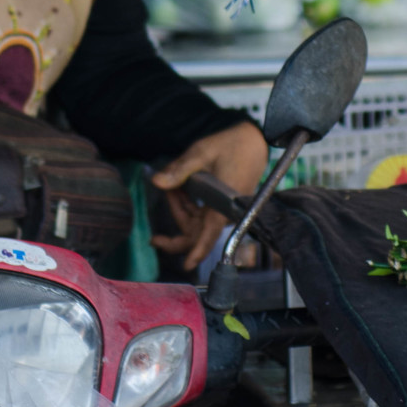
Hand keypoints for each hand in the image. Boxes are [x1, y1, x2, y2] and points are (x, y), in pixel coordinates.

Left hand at [151, 120, 267, 271]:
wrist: (253, 141)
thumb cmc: (230, 146)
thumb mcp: (201, 153)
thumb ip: (179, 170)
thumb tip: (156, 182)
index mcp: (222, 203)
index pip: (209, 234)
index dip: (197, 251)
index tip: (187, 265)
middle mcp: (224, 212)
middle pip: (197, 234)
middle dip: (175, 233)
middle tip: (154, 238)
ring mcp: (223, 210)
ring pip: (196, 224)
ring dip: (180, 211)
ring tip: (170, 188)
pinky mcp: (222, 207)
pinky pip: (201, 215)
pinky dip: (187, 205)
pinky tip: (179, 189)